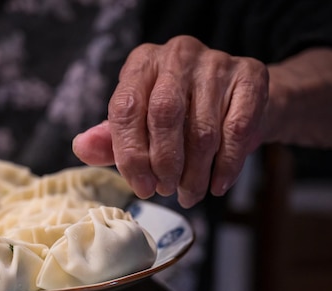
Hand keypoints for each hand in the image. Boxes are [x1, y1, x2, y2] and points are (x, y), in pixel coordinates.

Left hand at [73, 35, 268, 207]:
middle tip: (167, 190)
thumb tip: (81, 147)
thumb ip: (112, 140)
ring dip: (195, 173)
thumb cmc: (183, 116)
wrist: (240, 101)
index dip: (130, 155)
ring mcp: (216, 62)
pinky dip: (226, 166)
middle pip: (164, 114)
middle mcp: (177, 55)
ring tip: (191, 194)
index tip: (141, 187)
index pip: (126, 108)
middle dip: (164, 163)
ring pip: (202, 129)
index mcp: (142, 63)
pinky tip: (218, 184)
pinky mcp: (250, 76)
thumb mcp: (142, 125)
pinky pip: (236, 130)